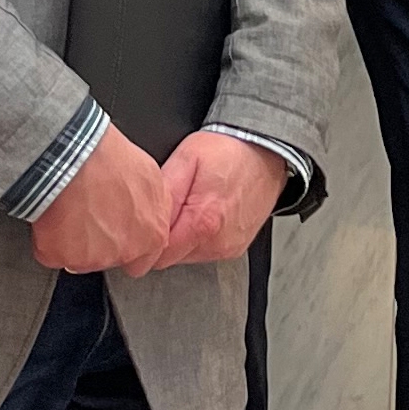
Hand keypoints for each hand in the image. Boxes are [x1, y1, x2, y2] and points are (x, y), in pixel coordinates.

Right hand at [31, 123, 173, 276]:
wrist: (71, 156)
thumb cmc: (107, 157)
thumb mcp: (147, 175)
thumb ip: (147, 203)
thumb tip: (139, 204)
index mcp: (153, 233)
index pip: (144, 257)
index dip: (126, 242)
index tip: (115, 232)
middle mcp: (126, 250)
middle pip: (111, 257)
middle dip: (99, 243)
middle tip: (88, 216)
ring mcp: (92, 258)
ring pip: (81, 258)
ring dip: (73, 240)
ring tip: (68, 208)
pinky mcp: (60, 257)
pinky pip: (53, 252)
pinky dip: (48, 238)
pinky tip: (51, 215)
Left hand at [151, 131, 286, 267]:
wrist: (266, 152)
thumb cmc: (229, 151)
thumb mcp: (187, 158)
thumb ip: (164, 191)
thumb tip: (145, 215)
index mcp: (203, 221)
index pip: (158, 254)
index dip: (145, 239)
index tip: (143, 222)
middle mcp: (218, 242)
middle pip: (171, 257)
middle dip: (162, 237)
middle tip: (168, 207)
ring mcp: (228, 247)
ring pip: (186, 256)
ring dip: (180, 237)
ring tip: (189, 206)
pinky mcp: (236, 247)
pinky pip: (204, 251)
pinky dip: (197, 237)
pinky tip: (202, 212)